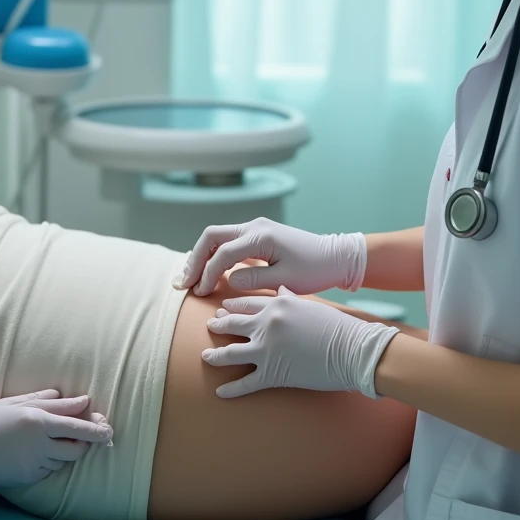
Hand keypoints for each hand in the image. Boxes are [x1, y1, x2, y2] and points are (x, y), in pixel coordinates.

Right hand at [0, 390, 113, 487]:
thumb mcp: (19, 403)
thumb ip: (52, 402)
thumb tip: (81, 400)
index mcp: (38, 422)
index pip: (76, 428)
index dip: (96, 431)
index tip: (109, 431)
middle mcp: (38, 445)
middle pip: (75, 449)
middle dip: (85, 444)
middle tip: (85, 437)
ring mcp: (32, 464)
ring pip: (62, 461)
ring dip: (65, 452)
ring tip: (53, 441)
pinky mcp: (26, 479)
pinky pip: (48, 471)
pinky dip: (50, 463)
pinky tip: (38, 453)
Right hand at [172, 217, 366, 296]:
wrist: (335, 257)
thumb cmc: (314, 270)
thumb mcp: (284, 279)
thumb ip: (252, 280)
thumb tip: (227, 280)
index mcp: (260, 235)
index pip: (222, 254)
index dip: (207, 274)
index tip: (201, 293)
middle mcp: (254, 226)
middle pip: (211, 237)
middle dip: (195, 259)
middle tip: (184, 283)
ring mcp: (256, 228)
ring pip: (217, 237)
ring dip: (202, 256)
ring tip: (190, 279)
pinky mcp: (258, 235)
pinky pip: (228, 241)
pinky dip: (214, 255)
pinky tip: (208, 272)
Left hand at [202, 285, 398, 398]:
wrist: (352, 349)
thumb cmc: (337, 326)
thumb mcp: (310, 304)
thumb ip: (290, 298)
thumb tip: (280, 291)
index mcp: (277, 304)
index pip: (246, 302)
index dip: (232, 306)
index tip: (223, 308)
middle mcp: (267, 324)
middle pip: (233, 323)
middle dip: (218, 325)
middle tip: (209, 326)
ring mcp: (266, 349)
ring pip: (230, 353)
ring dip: (214, 356)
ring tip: (205, 357)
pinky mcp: (272, 374)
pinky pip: (244, 383)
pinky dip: (230, 389)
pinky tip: (219, 393)